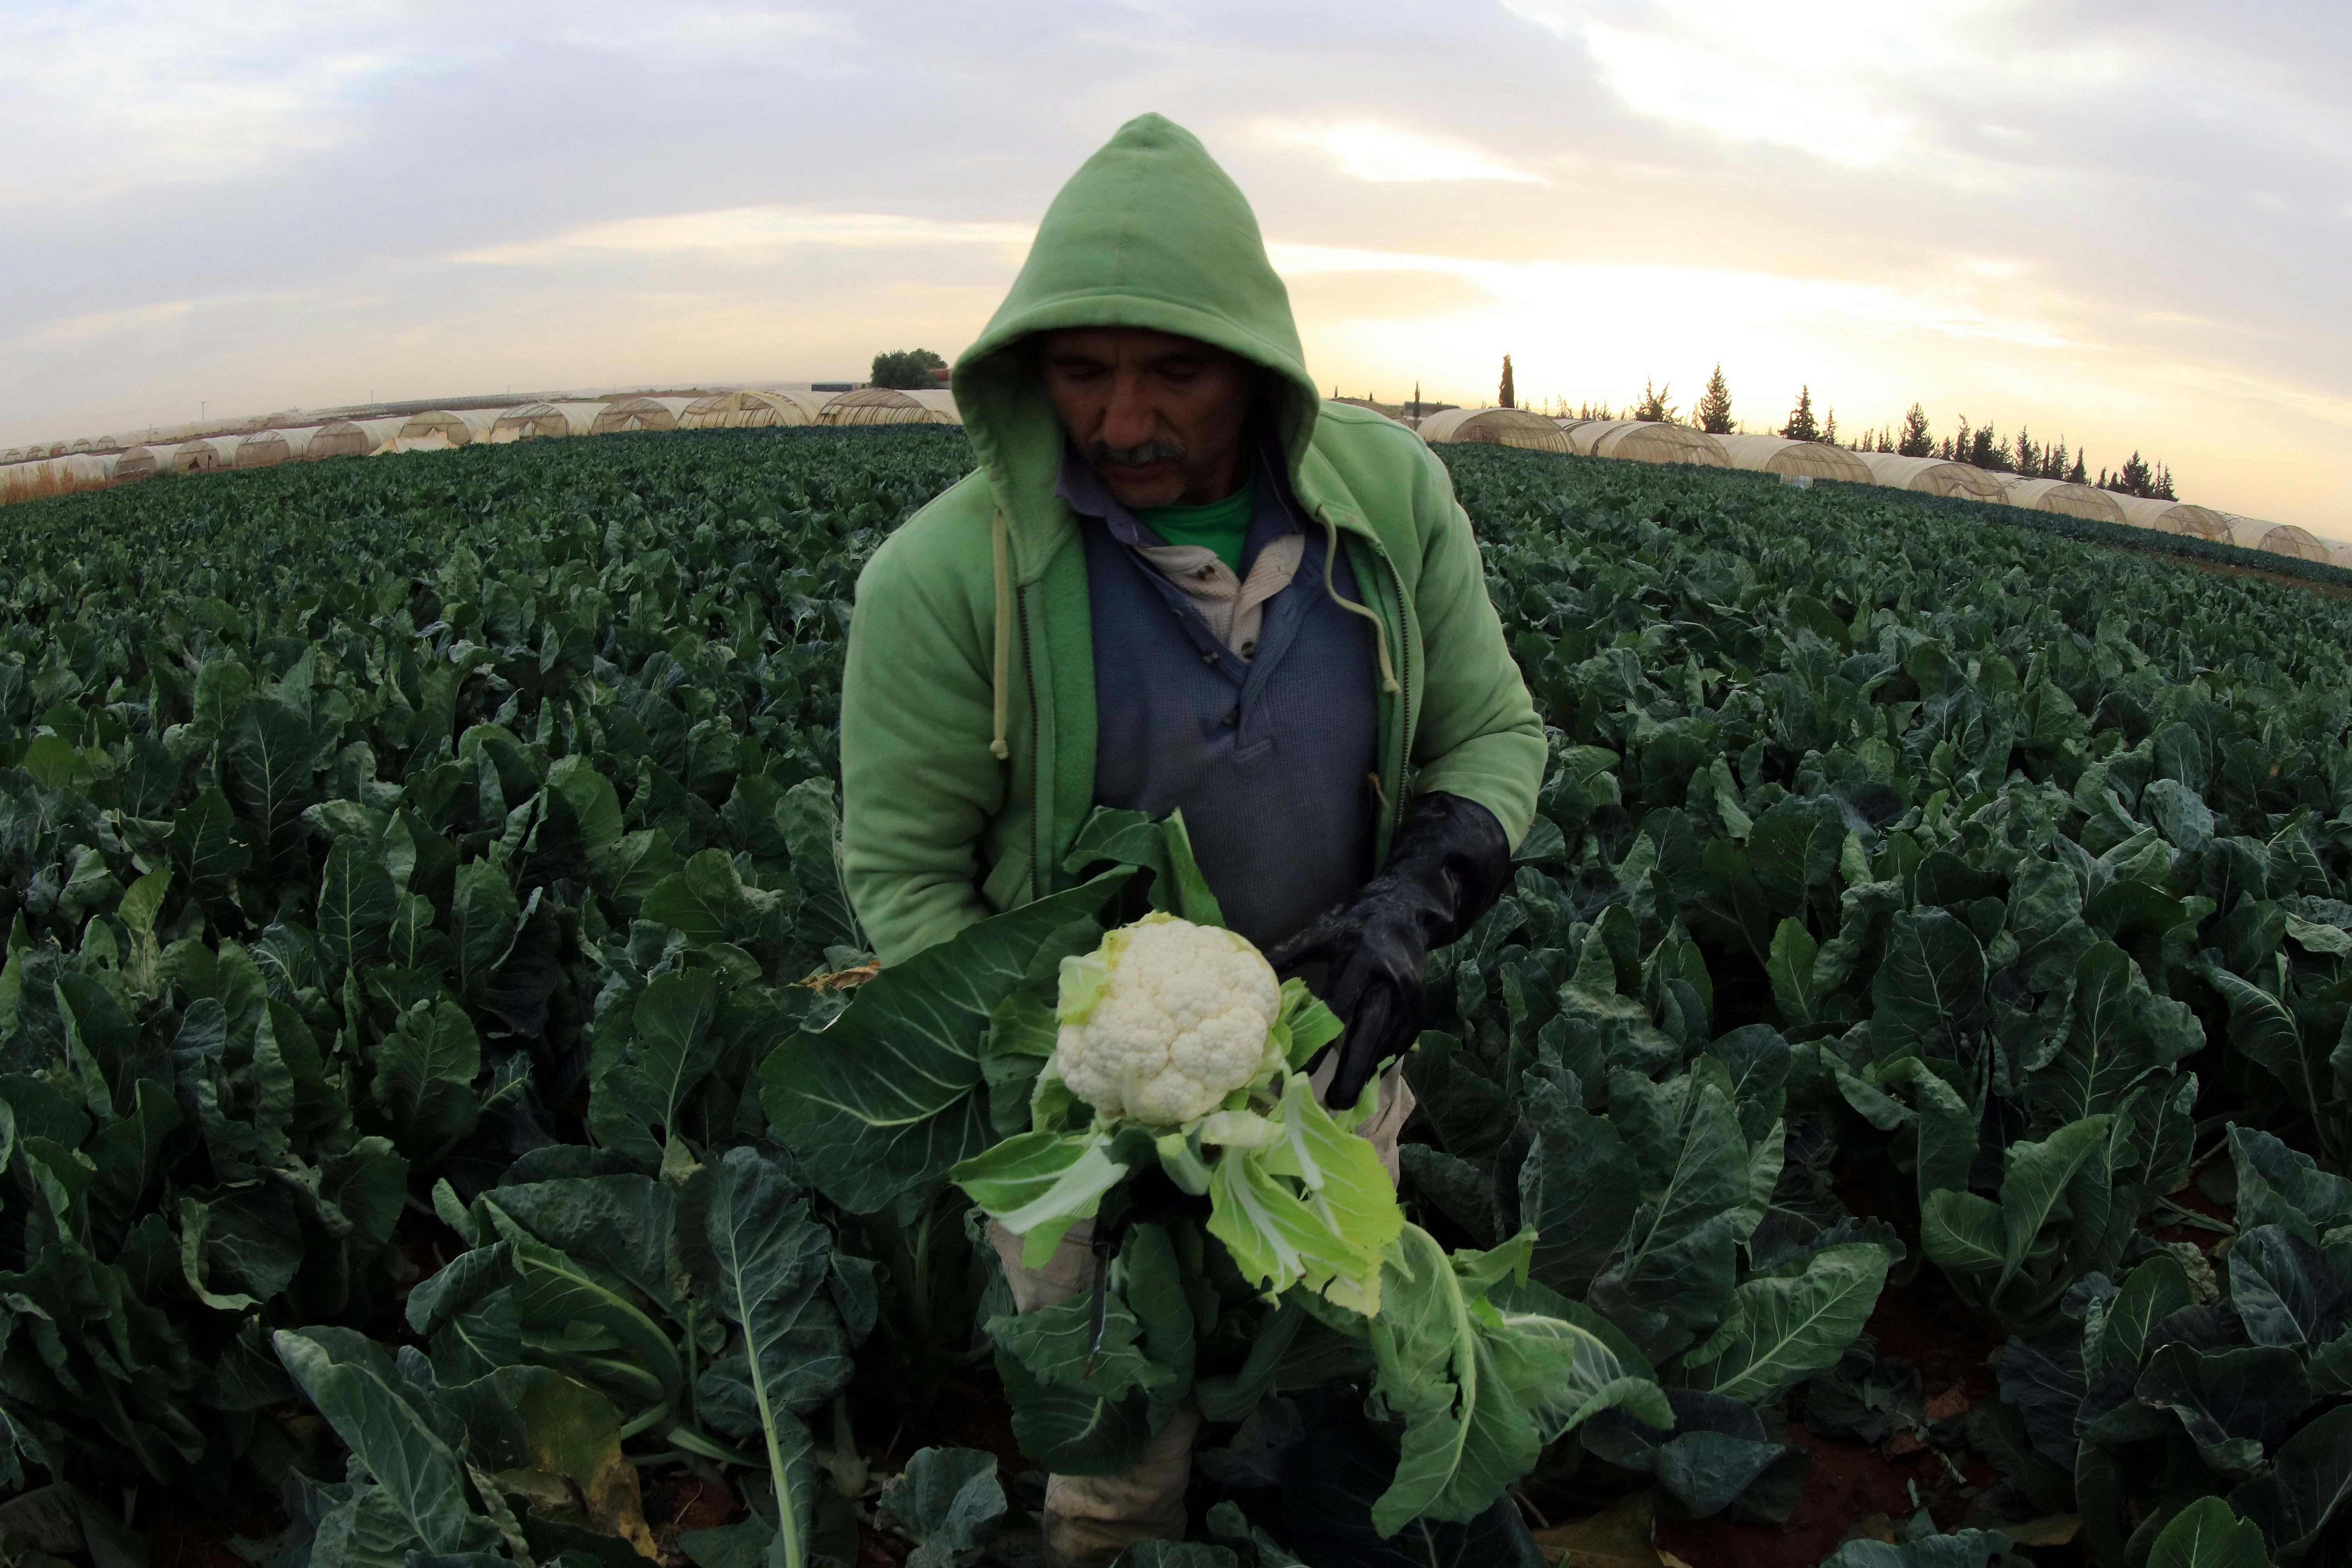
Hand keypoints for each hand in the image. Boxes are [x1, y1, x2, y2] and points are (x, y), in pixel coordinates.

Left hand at [1266, 888, 1428, 1108]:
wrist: (1408, 907)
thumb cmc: (1356, 919)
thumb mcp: (1321, 929)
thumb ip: (1289, 953)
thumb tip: (1253, 976)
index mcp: (1360, 957)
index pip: (1338, 1007)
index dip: (1321, 1041)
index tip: (1300, 1070)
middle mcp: (1389, 978)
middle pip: (1370, 1031)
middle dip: (1353, 1070)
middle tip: (1334, 1104)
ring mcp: (1409, 993)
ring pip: (1387, 1040)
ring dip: (1367, 1071)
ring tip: (1345, 1099)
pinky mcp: (1421, 1004)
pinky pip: (1402, 1038)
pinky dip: (1384, 1056)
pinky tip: (1366, 1073)